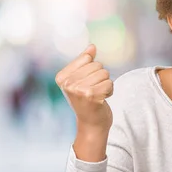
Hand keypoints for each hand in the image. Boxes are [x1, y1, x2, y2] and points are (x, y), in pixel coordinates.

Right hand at [55, 44, 113, 160]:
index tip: (87, 83)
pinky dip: (110, 91)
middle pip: (97, 65)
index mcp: (62, 77)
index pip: (87, 58)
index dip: (93, 69)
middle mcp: (67, 83)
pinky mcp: (90, 95)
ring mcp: (78, 89)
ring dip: (106, 84)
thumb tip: (92, 46)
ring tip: (98, 95)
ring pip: (105, 73)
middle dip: (101, 77)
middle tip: (94, 91)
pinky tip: (102, 100)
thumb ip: (86, 62)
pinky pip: (109, 83)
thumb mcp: (83, 80)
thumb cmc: (88, 101)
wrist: (91, 124)